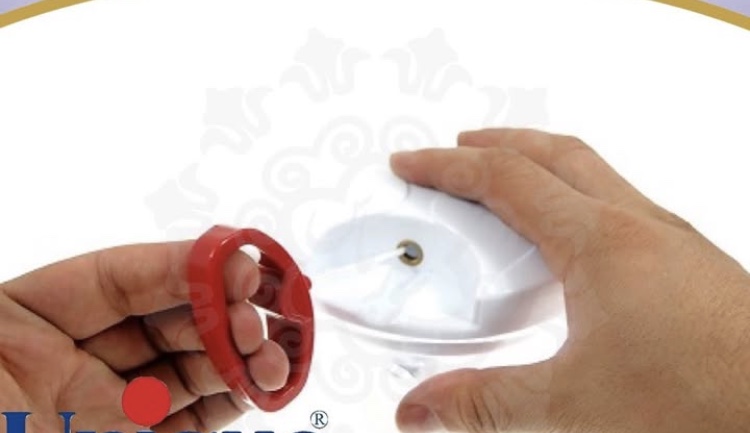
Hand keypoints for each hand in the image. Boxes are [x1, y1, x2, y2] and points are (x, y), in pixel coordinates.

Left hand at [0, 241, 288, 431]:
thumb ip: (85, 313)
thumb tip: (177, 269)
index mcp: (20, 327)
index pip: (115, 280)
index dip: (180, 266)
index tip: (236, 268)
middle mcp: (71, 364)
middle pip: (162, 317)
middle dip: (221, 312)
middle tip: (260, 321)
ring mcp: (108, 410)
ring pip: (189, 366)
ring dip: (241, 356)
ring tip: (275, 360)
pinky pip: (195, 418)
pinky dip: (236, 400)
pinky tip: (265, 387)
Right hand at [390, 129, 749, 432]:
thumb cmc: (710, 400)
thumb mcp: (571, 406)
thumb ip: (484, 402)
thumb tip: (423, 407)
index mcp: (601, 241)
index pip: (504, 179)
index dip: (447, 167)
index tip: (413, 164)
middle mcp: (641, 228)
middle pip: (555, 155)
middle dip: (497, 144)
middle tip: (460, 150)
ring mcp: (672, 243)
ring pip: (594, 176)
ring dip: (542, 168)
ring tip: (510, 189)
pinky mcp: (692, 267)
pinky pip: (622, 208)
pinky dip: (580, 203)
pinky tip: (575, 248)